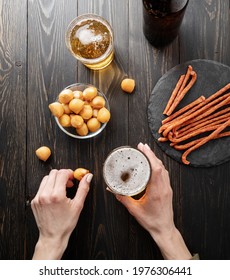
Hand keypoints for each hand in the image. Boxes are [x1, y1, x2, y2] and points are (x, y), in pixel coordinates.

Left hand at [31, 169, 92, 259]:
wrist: (52, 236)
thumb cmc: (66, 223)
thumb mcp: (78, 205)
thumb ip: (83, 188)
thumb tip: (88, 177)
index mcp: (57, 195)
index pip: (62, 173)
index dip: (69, 173)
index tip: (73, 178)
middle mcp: (45, 195)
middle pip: (53, 173)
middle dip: (62, 175)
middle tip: (68, 183)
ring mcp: (38, 198)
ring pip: (46, 178)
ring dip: (55, 180)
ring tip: (61, 189)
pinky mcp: (34, 201)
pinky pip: (41, 187)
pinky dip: (49, 187)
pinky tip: (54, 195)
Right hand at [115, 143, 191, 259]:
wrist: (164, 229)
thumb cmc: (151, 221)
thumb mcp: (134, 210)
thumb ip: (123, 198)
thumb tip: (113, 190)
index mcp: (156, 191)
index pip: (156, 168)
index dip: (150, 156)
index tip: (143, 148)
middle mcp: (164, 187)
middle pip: (160, 165)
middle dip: (151, 154)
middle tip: (142, 146)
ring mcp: (167, 188)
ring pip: (164, 169)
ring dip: (155, 159)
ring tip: (147, 152)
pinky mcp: (168, 190)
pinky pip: (165, 174)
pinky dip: (159, 166)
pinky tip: (154, 164)